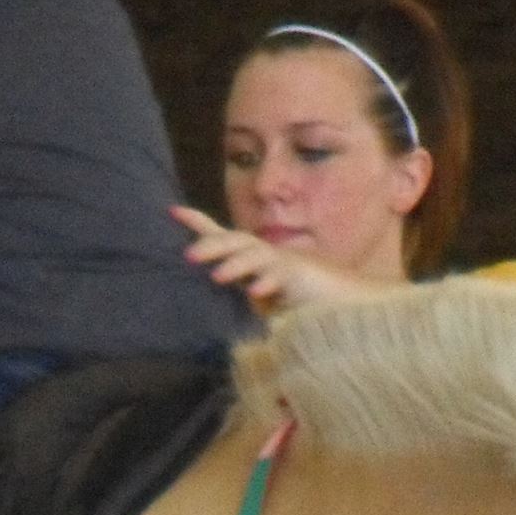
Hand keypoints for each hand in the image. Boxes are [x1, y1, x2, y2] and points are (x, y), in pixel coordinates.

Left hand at [171, 205, 353, 313]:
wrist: (342, 303)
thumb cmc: (297, 302)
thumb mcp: (258, 298)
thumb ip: (238, 292)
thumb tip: (206, 292)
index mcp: (252, 258)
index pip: (223, 235)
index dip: (198, 222)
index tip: (173, 211)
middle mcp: (266, 254)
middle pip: (235, 240)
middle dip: (211, 244)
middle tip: (188, 255)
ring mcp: (284, 263)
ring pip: (256, 256)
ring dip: (236, 264)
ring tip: (217, 277)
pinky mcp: (301, 278)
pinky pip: (282, 277)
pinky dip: (268, 283)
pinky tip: (255, 292)